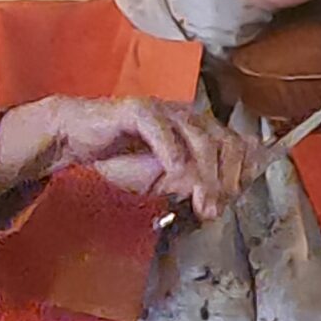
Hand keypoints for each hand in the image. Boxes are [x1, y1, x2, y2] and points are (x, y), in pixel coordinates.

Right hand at [0, 96, 259, 222]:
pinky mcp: (138, 111)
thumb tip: (224, 197)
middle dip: (226, 179)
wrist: (78, 139)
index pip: (237, 146)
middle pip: (225, 142)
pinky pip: (161, 128)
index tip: (233, 202)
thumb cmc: (122, 158)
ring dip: (205, 175)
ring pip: (200, 138)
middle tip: (216, 209)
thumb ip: (195, 183)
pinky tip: (175, 173)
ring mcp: (165, 111)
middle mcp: (188, 116)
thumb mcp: (165, 180)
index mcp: (199, 130)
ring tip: (203, 204)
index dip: (242, 174)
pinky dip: (172, 151)